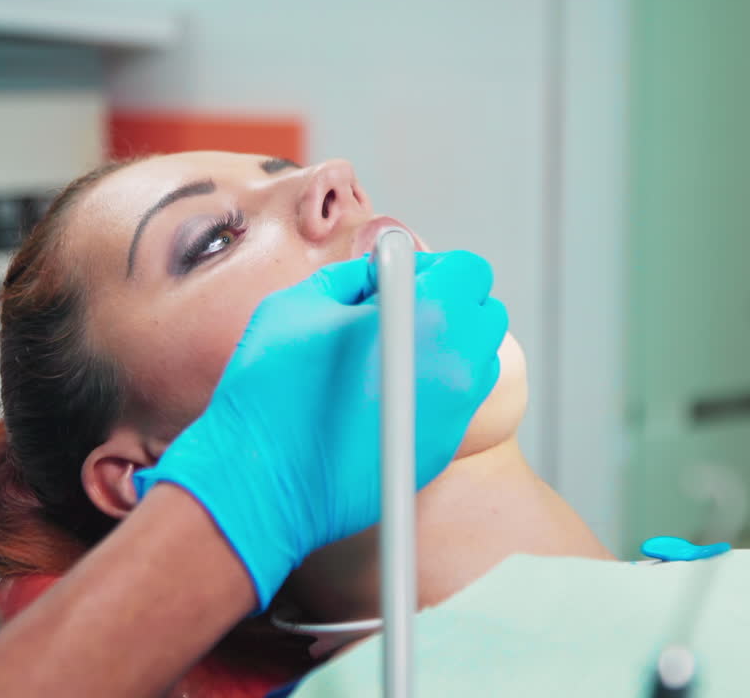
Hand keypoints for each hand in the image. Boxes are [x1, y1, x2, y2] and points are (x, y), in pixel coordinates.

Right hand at [134, 251, 506, 608]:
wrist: (262, 481)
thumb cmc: (271, 390)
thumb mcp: (300, 302)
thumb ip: (354, 276)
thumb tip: (381, 275)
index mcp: (427, 317)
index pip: (470, 270)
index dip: (434, 268)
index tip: (401, 279)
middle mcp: (456, 365)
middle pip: (486, 314)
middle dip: (451, 304)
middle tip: (400, 312)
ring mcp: (454, 414)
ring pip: (479, 361)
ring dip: (448, 348)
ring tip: (390, 357)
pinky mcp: (443, 450)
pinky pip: (458, 403)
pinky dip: (435, 389)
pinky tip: (383, 396)